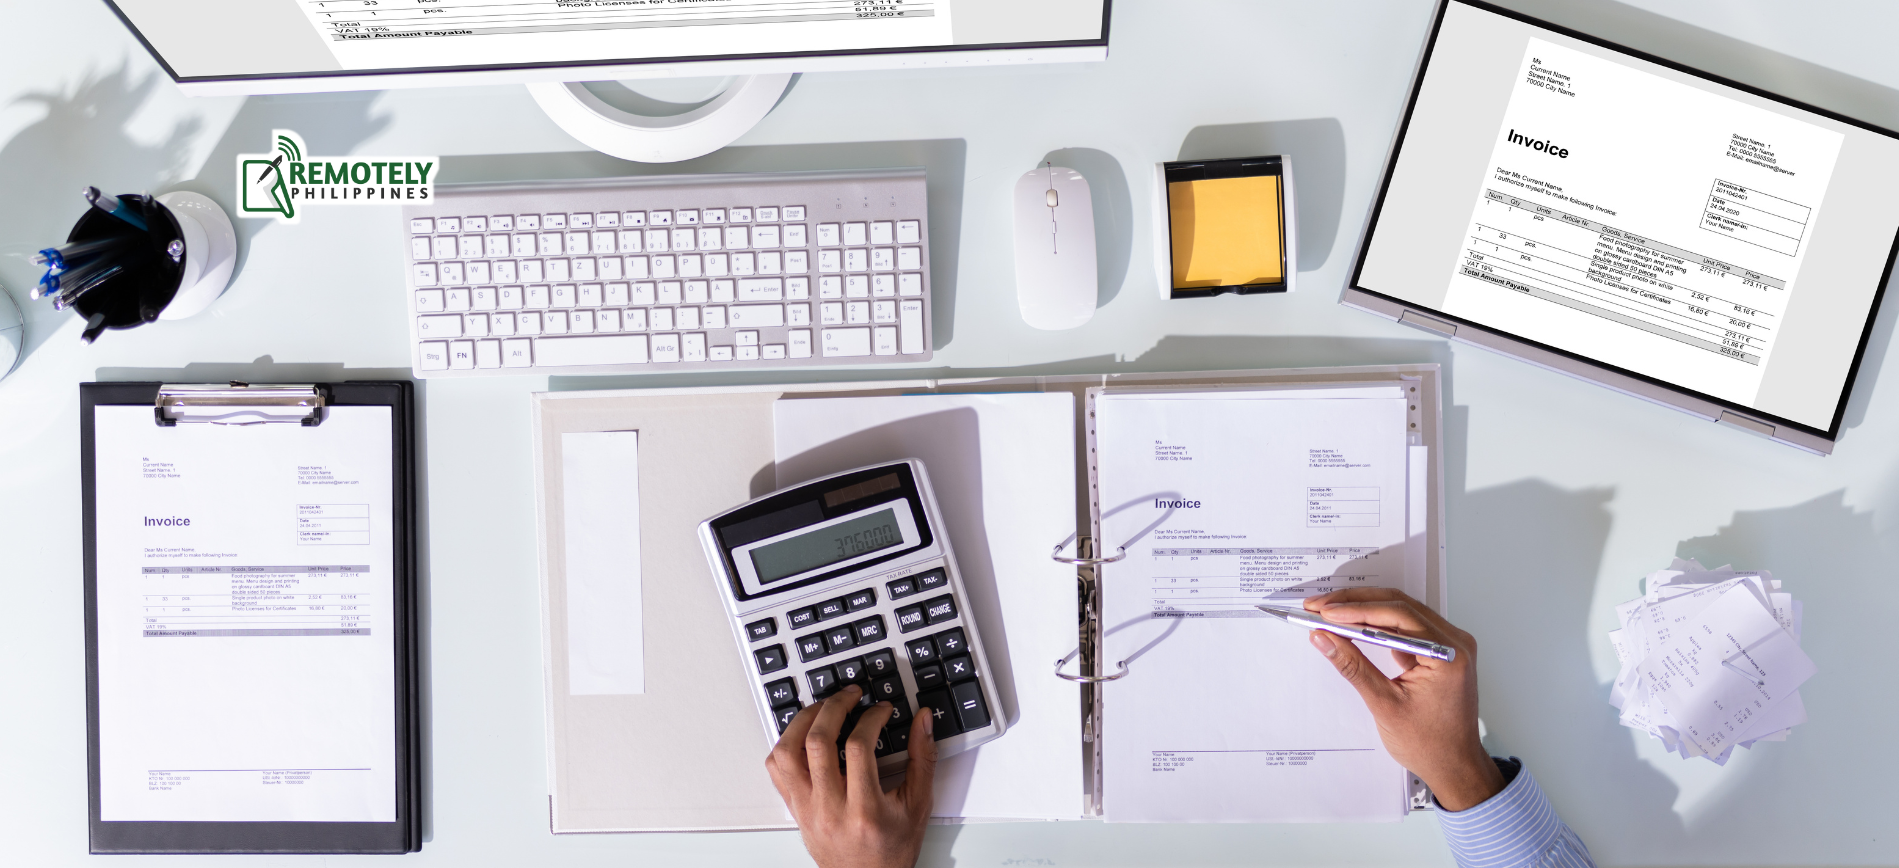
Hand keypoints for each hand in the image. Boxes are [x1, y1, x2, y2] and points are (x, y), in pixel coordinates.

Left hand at [765, 684, 937, 867]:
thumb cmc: (891, 850)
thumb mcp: (918, 805)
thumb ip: (923, 759)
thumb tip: (922, 720)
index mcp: (864, 809)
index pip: (859, 747)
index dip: (871, 717)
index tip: (881, 710)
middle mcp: (830, 809)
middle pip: (817, 742)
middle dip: (834, 707)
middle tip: (850, 696)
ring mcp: (807, 809)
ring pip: (787, 752)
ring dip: (803, 721)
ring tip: (822, 708)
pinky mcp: (795, 809)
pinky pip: (776, 770)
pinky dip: (785, 744)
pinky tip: (803, 734)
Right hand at [1303, 588, 1504, 810]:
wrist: (1454, 766)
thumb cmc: (1430, 744)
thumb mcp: (1384, 704)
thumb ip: (1353, 666)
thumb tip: (1325, 639)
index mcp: (1449, 655)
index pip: (1398, 615)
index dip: (1357, 610)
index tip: (1326, 612)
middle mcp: (1455, 642)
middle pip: (1400, 606)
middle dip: (1356, 604)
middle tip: (1320, 606)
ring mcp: (1450, 645)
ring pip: (1402, 612)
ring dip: (1366, 611)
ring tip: (1331, 613)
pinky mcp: (1439, 651)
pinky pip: (1407, 627)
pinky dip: (1379, 625)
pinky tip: (1354, 626)